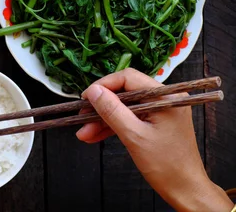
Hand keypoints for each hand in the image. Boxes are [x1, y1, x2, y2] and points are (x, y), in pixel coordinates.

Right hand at [76, 68, 232, 211]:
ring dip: (103, 119)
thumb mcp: (133, 136)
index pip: (128, 78)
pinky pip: (130, 117)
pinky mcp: (156, 121)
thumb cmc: (165, 165)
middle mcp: (165, 98)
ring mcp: (160, 110)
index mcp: (165, 96)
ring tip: (84, 133)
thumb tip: (92, 91)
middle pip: (124, 92)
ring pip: (124, 107)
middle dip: (101, 106)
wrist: (185, 190)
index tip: (84, 98)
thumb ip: (112, 110)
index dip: (103, 85)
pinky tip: (94, 135)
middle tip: (81, 117)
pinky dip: (113, 126)